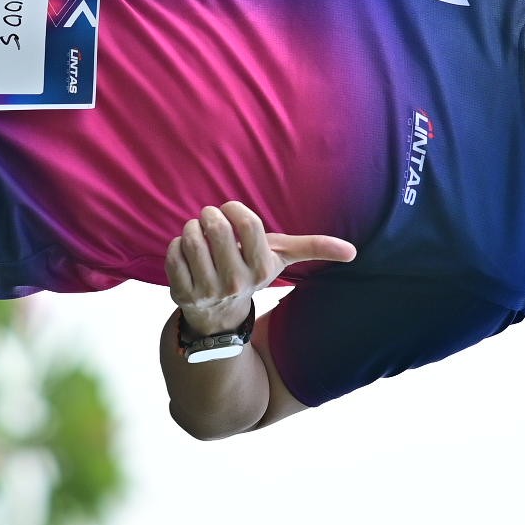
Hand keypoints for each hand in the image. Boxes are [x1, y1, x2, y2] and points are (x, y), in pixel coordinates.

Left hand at [164, 201, 356, 333]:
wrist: (220, 314)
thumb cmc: (250, 271)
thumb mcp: (280, 258)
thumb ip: (314, 248)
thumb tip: (352, 252)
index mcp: (262, 267)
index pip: (246, 222)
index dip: (235, 209)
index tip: (232, 213)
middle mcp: (237, 282)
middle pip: (215, 227)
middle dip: (210, 215)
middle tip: (211, 221)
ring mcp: (208, 290)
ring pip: (190, 238)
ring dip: (191, 228)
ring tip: (199, 237)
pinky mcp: (181, 293)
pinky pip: (171, 253)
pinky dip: (175, 246)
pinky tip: (186, 256)